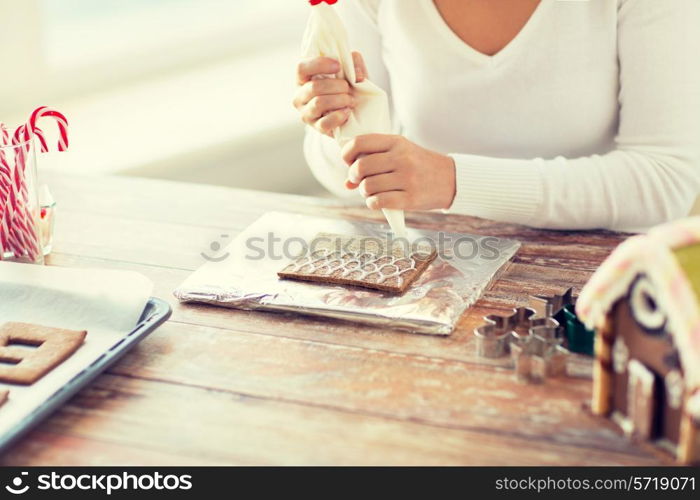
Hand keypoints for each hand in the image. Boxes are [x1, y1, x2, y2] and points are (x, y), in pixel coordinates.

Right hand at [293, 52, 367, 136]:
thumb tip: (357, 73)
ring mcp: (306, 113)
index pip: (301, 68)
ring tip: (350, 100)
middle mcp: (300, 96)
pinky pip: (325, 122)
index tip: (338, 66)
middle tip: (348, 88)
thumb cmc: (348, 88)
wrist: (356, 114)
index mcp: (303, 79)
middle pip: (314, 87)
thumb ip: (353, 62)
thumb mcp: (351, 71)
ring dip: (339, 100)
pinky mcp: (316, 127)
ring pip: (319, 103)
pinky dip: (338, 116)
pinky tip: (347, 112)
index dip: (319, 64)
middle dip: (336, 86)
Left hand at [341, 134, 456, 210]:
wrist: (451, 179)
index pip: (359, 142)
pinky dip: (372, 203)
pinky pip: (378, 201)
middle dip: (353, 176)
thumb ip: (374, 161)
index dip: (347, 153)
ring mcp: (407, 178)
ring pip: (367, 186)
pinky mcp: (410, 198)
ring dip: (364, 191)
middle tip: (358, 180)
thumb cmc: (419, 166)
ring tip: (371, 191)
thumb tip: (347, 183)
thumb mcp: (400, 154)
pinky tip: (377, 201)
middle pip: (361, 167)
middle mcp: (401, 158)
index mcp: (396, 142)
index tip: (348, 162)